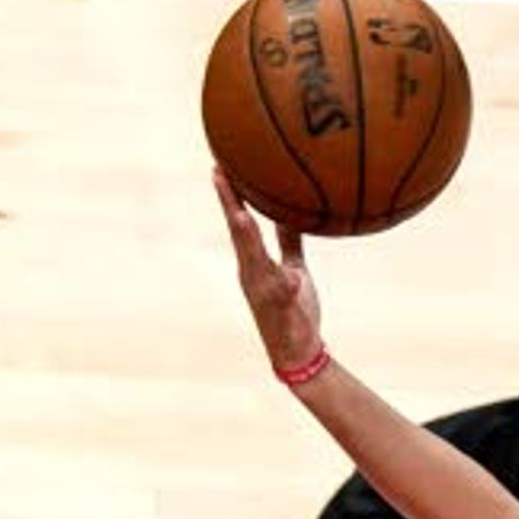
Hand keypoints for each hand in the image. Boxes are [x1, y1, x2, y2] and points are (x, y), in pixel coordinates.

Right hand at [214, 168, 324, 374]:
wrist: (298, 354)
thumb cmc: (296, 310)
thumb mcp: (294, 269)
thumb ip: (289, 243)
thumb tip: (290, 213)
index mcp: (254, 262)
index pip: (240, 221)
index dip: (230, 194)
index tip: (221, 164)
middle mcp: (253, 274)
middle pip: (238, 234)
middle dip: (228, 204)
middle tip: (219, 172)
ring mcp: (265, 292)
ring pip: (254, 261)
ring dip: (246, 239)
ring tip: (240, 214)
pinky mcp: (281, 311)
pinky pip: (283, 295)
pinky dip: (285, 285)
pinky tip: (290, 277)